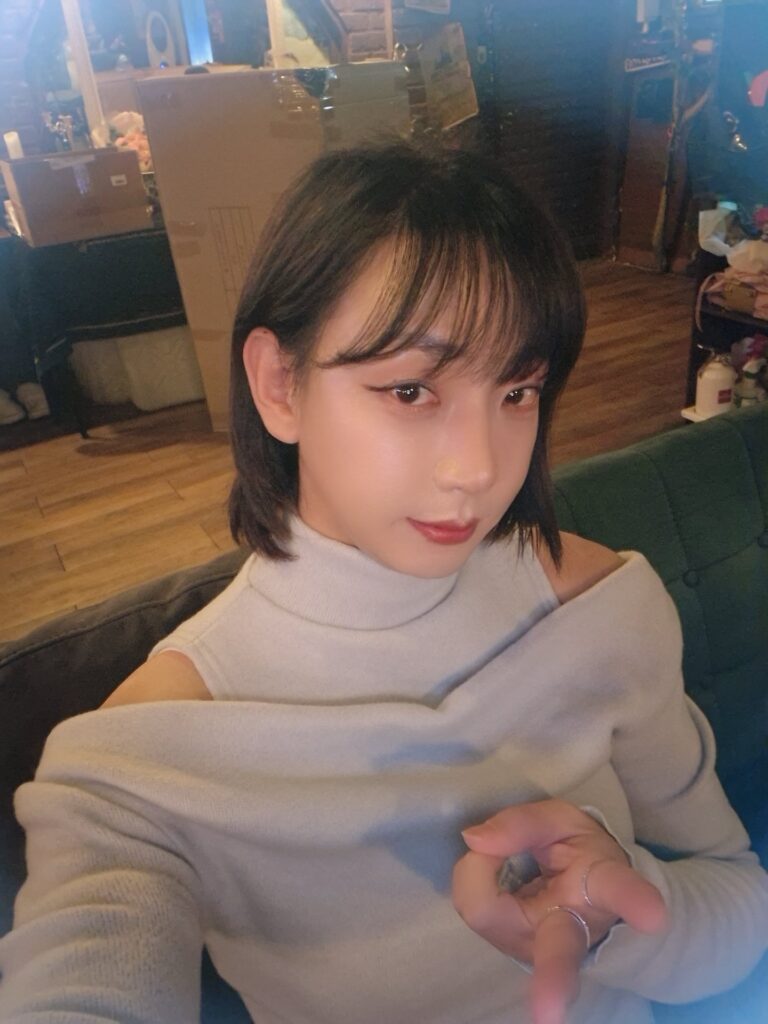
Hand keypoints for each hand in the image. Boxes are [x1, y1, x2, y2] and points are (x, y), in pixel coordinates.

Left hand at [452, 799, 666, 1023]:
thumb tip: (475, 840)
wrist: (582, 893)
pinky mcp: (510, 951)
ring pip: (486, 912)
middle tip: (547, 1015)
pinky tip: (489, 867)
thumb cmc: (578, 853)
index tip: (655, 916)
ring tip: (498, 849)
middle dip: (554, 983)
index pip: (617, 890)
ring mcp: (538, 950)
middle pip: (560, 955)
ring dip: (478, 872)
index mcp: (599, 887)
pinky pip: (475, 907)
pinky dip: (472, 877)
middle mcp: (572, 930)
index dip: (634, 900)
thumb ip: (522, 825)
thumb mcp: (559, 823)